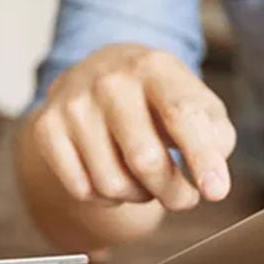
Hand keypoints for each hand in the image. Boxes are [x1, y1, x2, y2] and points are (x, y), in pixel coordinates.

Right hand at [31, 43, 236, 211]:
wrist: (104, 70)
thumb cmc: (160, 97)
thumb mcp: (198, 102)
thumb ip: (215, 136)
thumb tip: (212, 179)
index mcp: (154, 67)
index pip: (181, 114)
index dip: (201, 157)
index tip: (216, 191)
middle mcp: (110, 80)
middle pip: (145, 159)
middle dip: (173, 193)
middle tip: (184, 197)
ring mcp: (74, 103)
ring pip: (112, 183)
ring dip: (139, 195)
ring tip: (146, 177)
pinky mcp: (47, 126)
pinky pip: (81, 189)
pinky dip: (106, 197)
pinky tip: (115, 173)